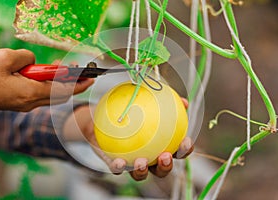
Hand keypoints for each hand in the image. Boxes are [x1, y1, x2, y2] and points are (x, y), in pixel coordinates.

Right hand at [0, 48, 93, 110]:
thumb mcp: (6, 58)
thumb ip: (27, 57)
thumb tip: (34, 62)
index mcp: (32, 92)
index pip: (64, 90)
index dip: (79, 84)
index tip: (91, 79)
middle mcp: (32, 102)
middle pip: (60, 94)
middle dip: (73, 83)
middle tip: (79, 72)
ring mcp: (26, 105)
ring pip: (51, 95)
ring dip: (59, 83)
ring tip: (61, 70)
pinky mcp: (20, 104)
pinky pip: (41, 95)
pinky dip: (48, 86)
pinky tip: (45, 76)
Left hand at [63, 98, 192, 180]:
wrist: (103, 116)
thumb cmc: (130, 108)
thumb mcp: (146, 100)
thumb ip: (164, 101)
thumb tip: (183, 101)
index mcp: (159, 144)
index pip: (176, 150)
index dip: (184, 149)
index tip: (186, 141)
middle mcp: (148, 157)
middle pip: (161, 169)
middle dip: (166, 166)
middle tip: (165, 156)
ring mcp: (131, 162)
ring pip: (140, 174)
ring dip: (143, 171)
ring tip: (142, 162)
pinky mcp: (115, 164)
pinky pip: (118, 169)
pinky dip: (119, 167)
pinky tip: (119, 162)